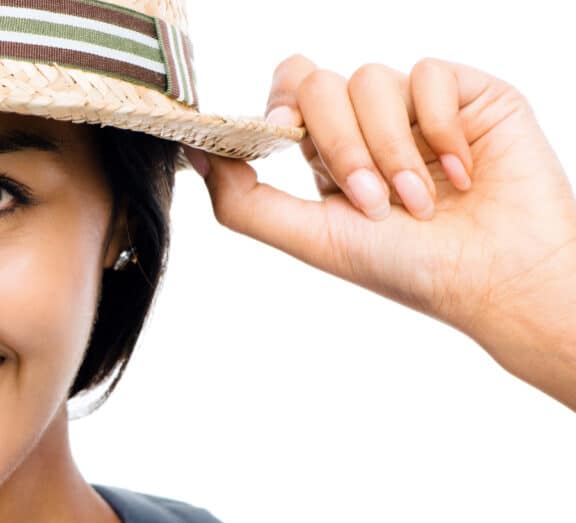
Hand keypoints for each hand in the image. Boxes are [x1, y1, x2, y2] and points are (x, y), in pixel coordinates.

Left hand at [183, 55, 575, 407]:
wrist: (497, 279)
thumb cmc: (408, 269)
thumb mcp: (313, 239)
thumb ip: (244, 201)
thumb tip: (194, 152)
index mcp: (330, 155)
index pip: (288, 95)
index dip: (278, 106)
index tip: (278, 133)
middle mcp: (370, 126)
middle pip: (319, 85)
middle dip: (338, 145)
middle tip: (371, 201)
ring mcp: (416, 107)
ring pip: (370, 80)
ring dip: (390, 150)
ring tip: (419, 202)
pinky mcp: (466, 94)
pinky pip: (428, 73)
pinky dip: (437, 126)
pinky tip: (461, 171)